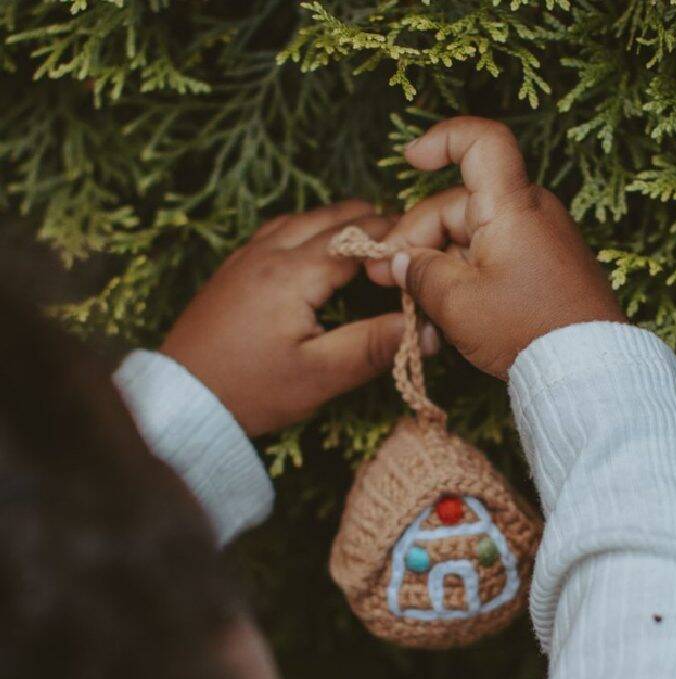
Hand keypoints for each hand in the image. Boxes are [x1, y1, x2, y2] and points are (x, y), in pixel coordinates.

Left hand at [163, 201, 405, 435]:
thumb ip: (375, 346)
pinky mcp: (234, 269)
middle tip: (407, 245)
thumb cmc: (251, 391)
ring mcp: (247, 257)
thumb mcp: (321, 375)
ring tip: (372, 240)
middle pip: (333, 216)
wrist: (182, 400)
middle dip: (374, 224)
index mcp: (293, 273)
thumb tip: (426, 330)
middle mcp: (269, 253)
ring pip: (304, 218)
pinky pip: (279, 230)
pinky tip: (319, 248)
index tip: (426, 252)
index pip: (359, 238)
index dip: (396, 242)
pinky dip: (309, 229)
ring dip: (340, 222)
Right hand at [365, 116, 623, 378]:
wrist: (588, 369)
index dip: (442, 140)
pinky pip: (498, 259)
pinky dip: (468, 277)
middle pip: (460, 205)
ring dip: (439, 266)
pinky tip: (446, 313)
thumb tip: (402, 262)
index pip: (480, 142)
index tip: (410, 159)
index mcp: (511, 205)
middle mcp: (531, 213)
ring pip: (474, 238)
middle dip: (416, 238)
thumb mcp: (458, 304)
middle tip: (383, 277)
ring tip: (413, 306)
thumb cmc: (526, 330)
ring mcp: (543, 241)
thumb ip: (420, 274)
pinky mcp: (549, 270)